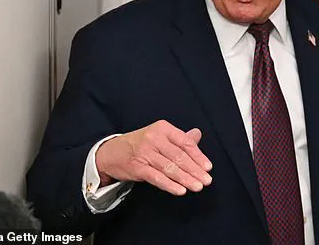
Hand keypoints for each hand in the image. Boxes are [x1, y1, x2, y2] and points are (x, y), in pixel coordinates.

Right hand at [96, 120, 212, 195]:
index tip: (208, 167)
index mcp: (162, 128)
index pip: (185, 142)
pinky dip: (170, 185)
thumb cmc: (139, 144)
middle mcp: (154, 138)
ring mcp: (145, 153)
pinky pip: (157, 177)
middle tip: (206, 180)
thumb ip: (179, 138)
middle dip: (195, 170)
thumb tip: (197, 135)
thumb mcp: (159, 135)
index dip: (198, 156)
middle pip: (179, 156)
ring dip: (186, 179)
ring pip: (170, 168)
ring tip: (197, 186)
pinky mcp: (137, 167)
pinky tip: (181, 190)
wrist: (110, 152)